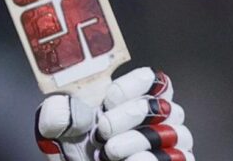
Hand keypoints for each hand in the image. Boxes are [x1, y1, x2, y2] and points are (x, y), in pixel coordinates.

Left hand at [35, 67, 194, 160]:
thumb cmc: (73, 154)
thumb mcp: (54, 132)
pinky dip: (147, 158)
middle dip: (131, 113)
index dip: (135, 83)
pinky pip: (179, 158)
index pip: (152, 79)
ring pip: (173, 132)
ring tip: (110, 150)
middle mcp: (153, 122)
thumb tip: (71, 107)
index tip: (110, 97)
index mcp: (127, 103)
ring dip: (138, 139)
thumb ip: (55, 114)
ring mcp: (168, 146)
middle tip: (103, 129)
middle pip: (163, 104)